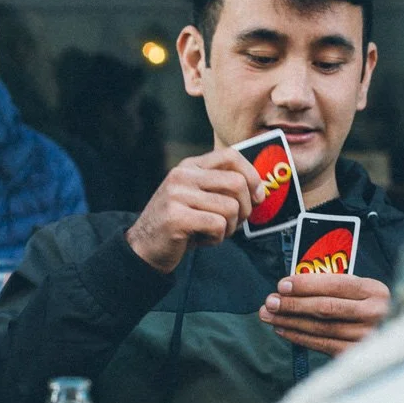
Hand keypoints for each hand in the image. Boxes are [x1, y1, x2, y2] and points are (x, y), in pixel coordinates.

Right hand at [125, 148, 266, 273]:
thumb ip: (221, 188)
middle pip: (236, 183)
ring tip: (214, 232)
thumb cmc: (179, 223)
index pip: (231, 156)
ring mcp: (177, 195)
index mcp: (189, 166)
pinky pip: (218, 226)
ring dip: (230, 228)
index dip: (252, 176)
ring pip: (230, 208)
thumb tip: (259, 190)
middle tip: (235, 222)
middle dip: (245, 208)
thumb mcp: (197, 197)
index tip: (257, 196)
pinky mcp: (176, 217)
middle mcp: (182, 175)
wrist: (144, 246)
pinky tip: (201, 240)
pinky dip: (217, 239)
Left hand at [258, 273, 390, 355]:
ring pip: (321, 328)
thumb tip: (292, 286)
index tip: (282, 285)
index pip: (336, 284)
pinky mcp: (359, 354)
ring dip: (290, 321)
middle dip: (293, 304)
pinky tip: (284, 329)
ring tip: (269, 315)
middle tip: (269, 302)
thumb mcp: (360, 290)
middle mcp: (375, 313)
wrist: (398, 337)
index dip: (306, 285)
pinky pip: (323, 345)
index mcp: (375, 290)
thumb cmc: (368, 306)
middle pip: (326, 307)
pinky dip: (300, 337)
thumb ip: (333, 286)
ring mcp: (368, 336)